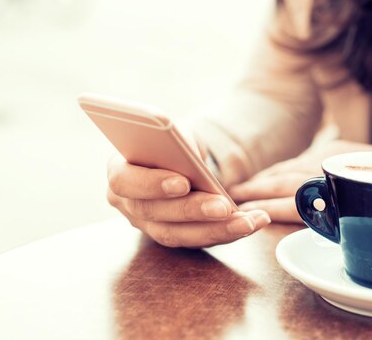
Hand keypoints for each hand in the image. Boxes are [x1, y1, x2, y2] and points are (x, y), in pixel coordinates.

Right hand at [107, 153, 270, 247]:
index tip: (183, 182)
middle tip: (224, 206)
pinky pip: (198, 239)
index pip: (125, 182)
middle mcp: (127, 203)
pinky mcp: (172, 235)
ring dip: (216, 230)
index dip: (152, 184)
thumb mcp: (174, 132)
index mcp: (119, 171)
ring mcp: (147, 224)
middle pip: (155, 213)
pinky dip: (227, 232)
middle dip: (193, 210)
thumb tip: (189, 152)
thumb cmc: (171, 143)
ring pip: (178, 234)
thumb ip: (176, 140)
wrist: (177, 158)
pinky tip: (252, 223)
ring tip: (248, 221)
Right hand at [230, 140, 371, 222]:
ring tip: (242, 188)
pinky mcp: (334, 145)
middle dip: (254, 190)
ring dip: (263, 178)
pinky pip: (299, 159)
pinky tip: (269, 175)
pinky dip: (280, 168)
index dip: (263, 206)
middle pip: (281, 180)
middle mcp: (329, 168)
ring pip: (287, 167)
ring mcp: (330, 154)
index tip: (241, 210)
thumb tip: (306, 217)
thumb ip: (335, 218)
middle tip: (230, 197)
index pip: (290, 199)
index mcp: (335, 189)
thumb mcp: (368, 217)